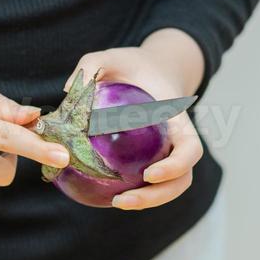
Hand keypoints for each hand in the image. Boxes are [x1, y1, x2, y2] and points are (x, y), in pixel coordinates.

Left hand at [65, 28, 205, 210]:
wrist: (148, 71)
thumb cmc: (130, 65)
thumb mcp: (111, 57)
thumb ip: (92, 65)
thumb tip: (69, 90)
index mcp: (180, 120)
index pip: (191, 149)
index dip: (176, 165)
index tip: (150, 173)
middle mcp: (179, 142)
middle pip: (182, 179)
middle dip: (158, 195)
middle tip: (124, 199)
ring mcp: (168, 154)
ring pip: (169, 187)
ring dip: (147, 201)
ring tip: (117, 203)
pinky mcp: (153, 161)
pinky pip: (149, 182)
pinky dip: (136, 192)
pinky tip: (107, 197)